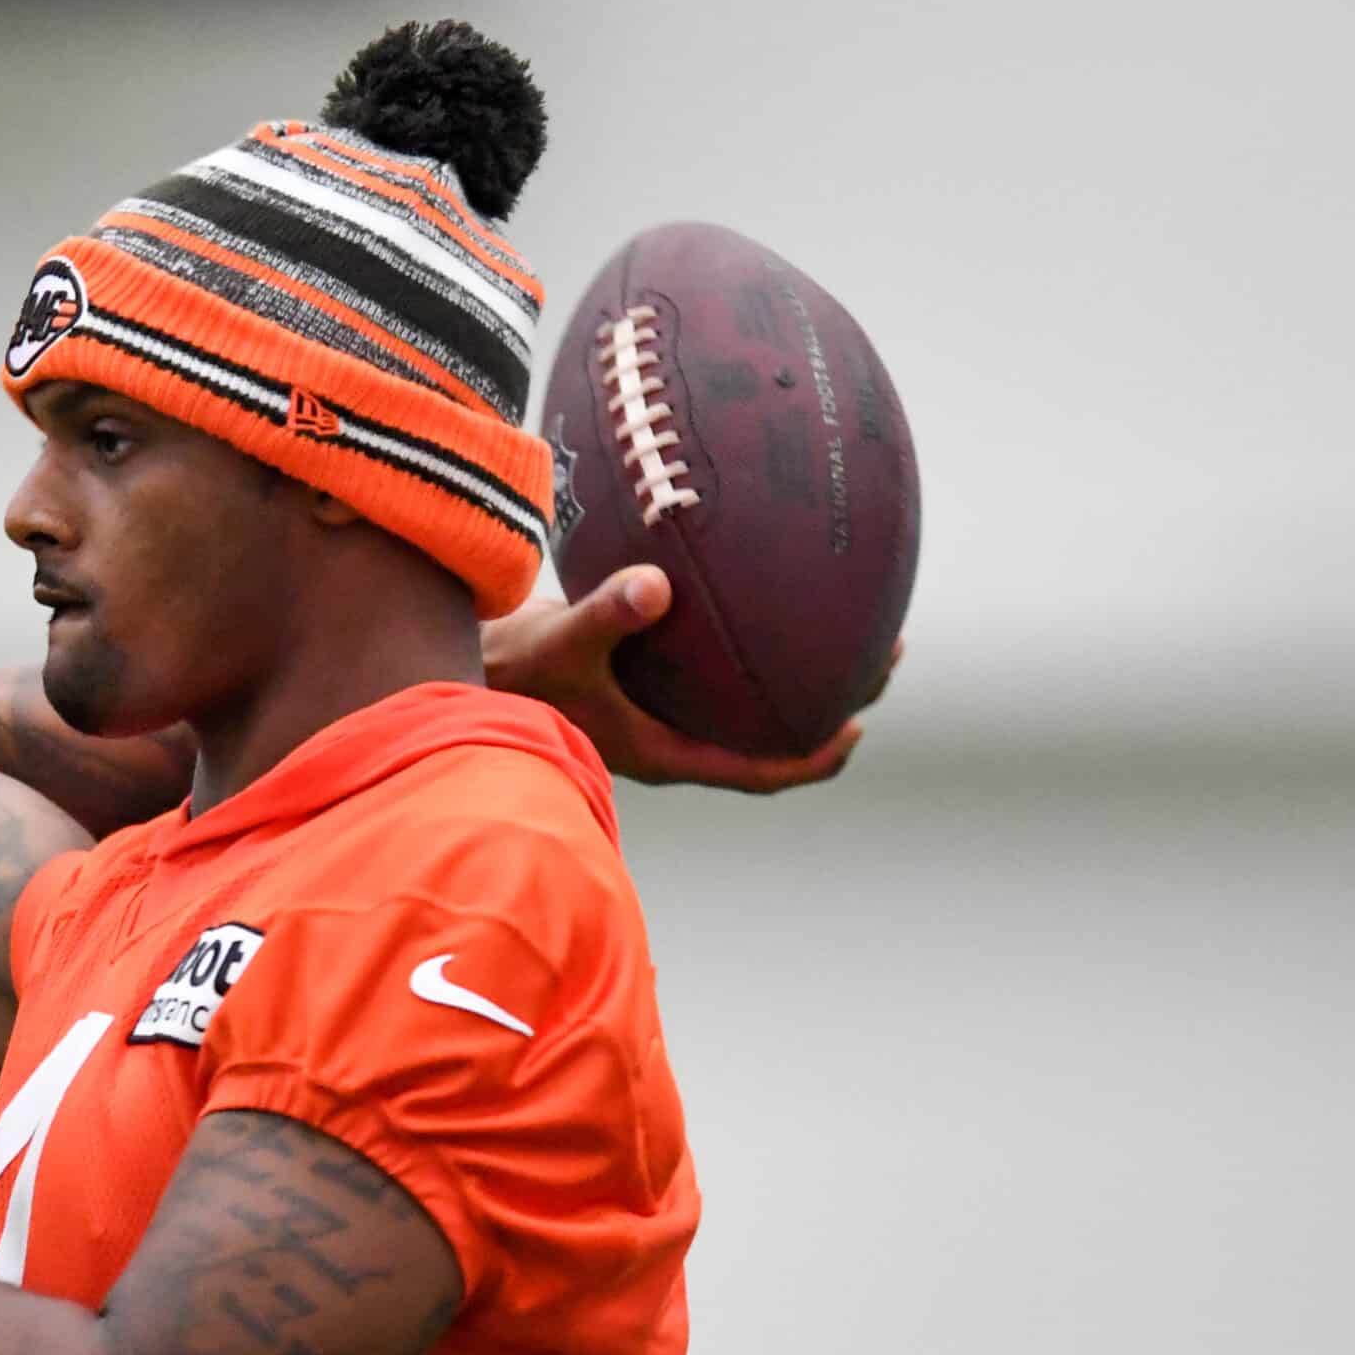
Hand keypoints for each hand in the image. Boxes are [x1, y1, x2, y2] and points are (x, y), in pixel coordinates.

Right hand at [483, 564, 899, 792]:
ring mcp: (667, 712)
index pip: (758, 770)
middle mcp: (675, 737)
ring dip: (803, 670)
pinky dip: (755, 641)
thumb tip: (657, 585)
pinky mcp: (654, 682)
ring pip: (752, 701)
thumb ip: (608, 617)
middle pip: (772, 734)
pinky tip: (775, 586)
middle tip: (883, 649)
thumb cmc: (513, 672)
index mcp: (665, 753)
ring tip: (853, 619)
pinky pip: (722, 670)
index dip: (815, 757)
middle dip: (832, 699)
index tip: (858, 724)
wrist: (471, 670)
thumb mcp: (561, 645)